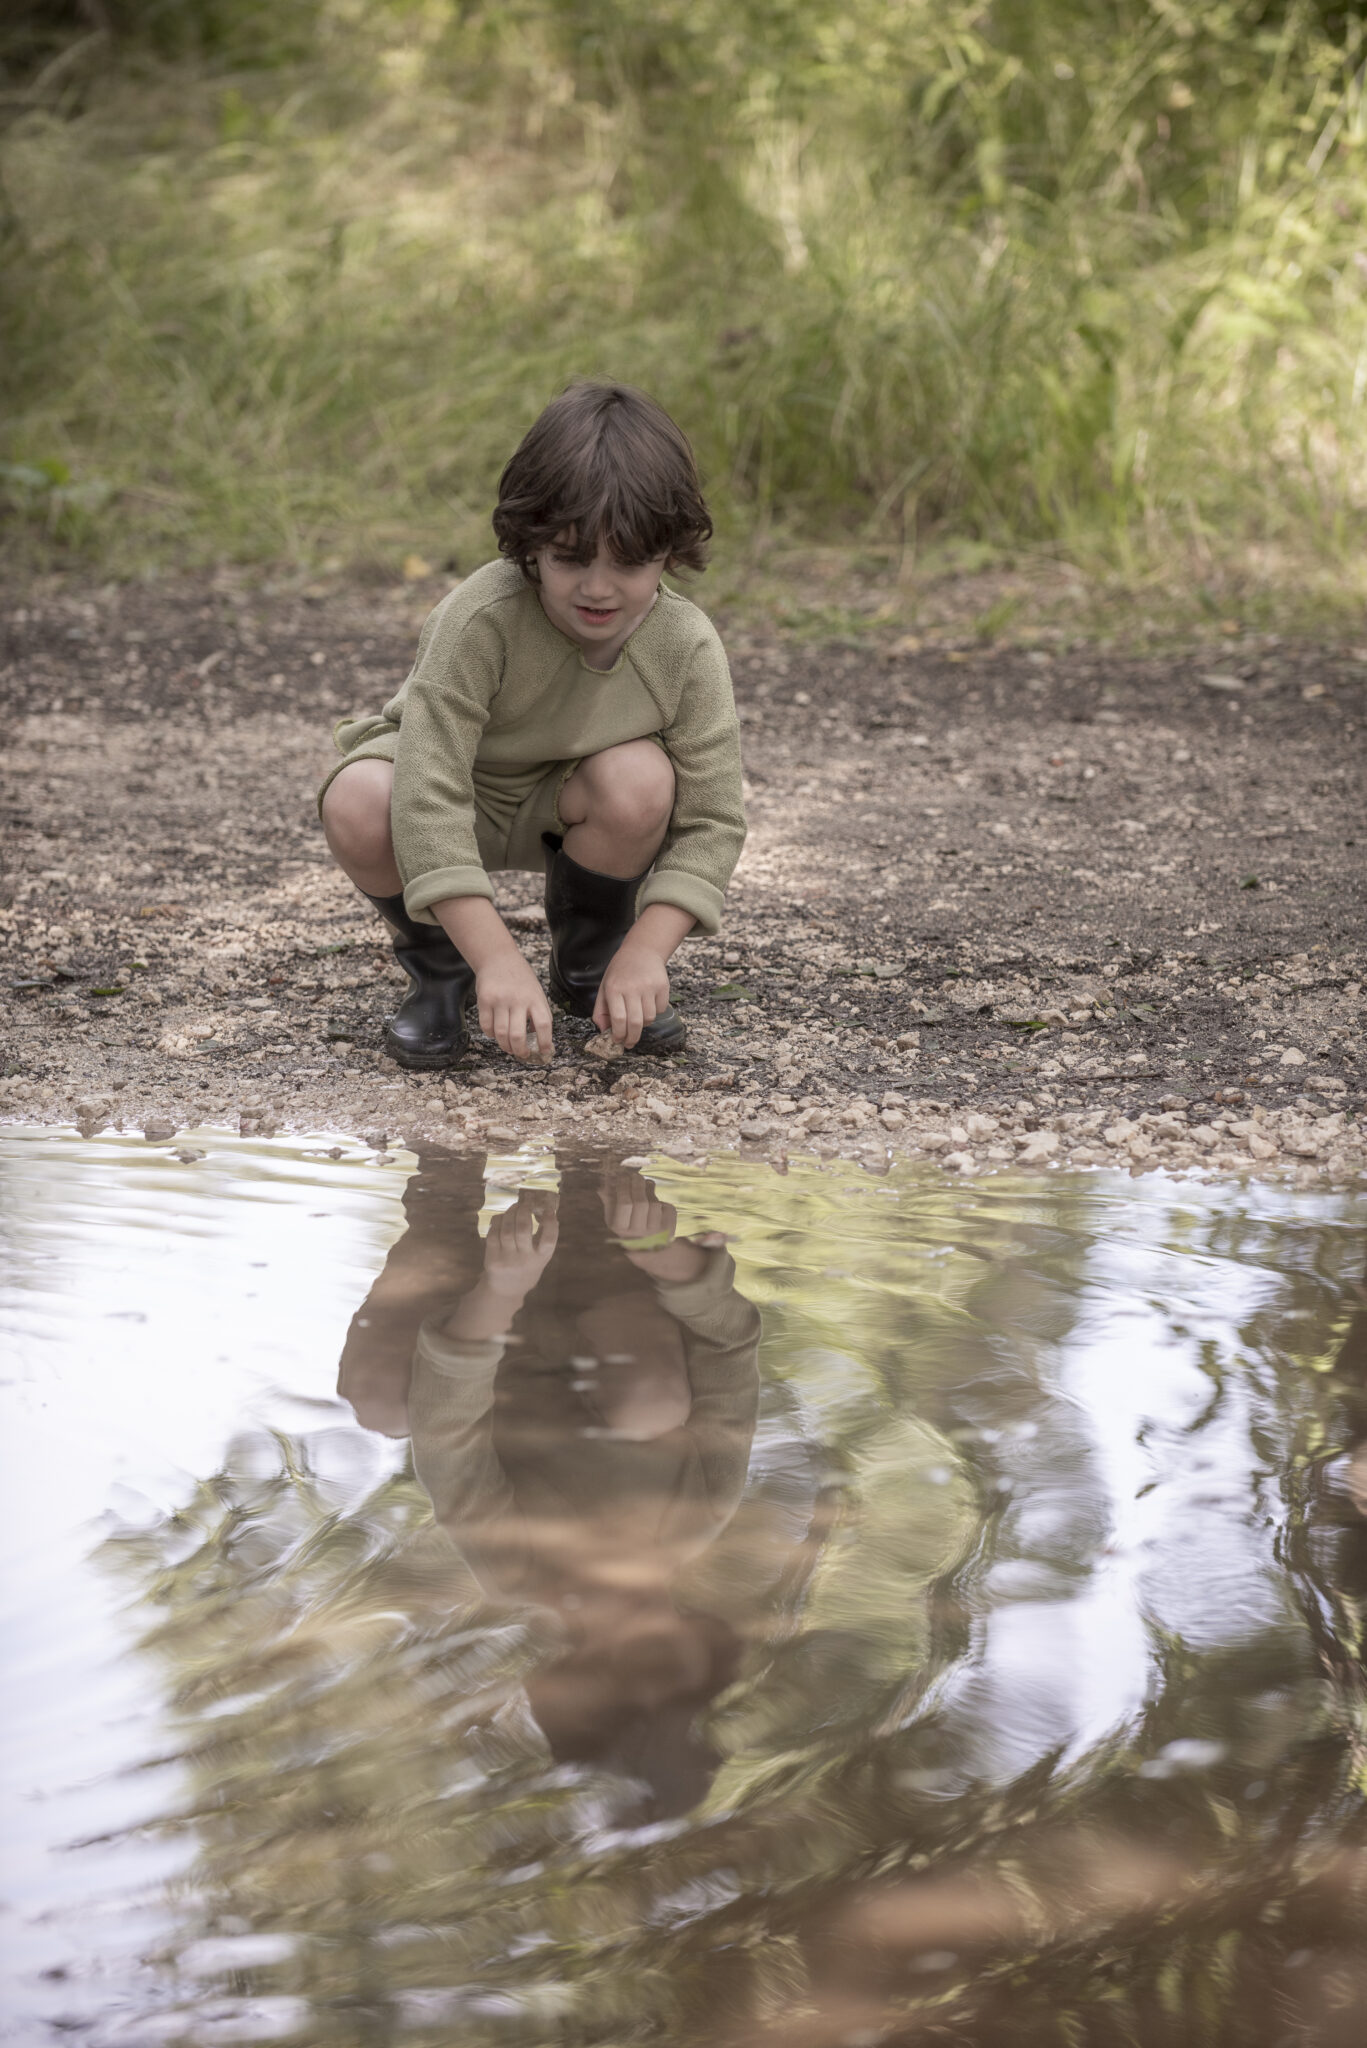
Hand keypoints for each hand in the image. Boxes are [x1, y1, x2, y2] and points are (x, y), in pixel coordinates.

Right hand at [475, 946, 553, 1062]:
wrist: (498, 957)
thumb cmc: (520, 978)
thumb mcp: (536, 991)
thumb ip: (538, 1013)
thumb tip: (539, 1040)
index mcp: (535, 998)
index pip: (544, 1024)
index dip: (545, 1042)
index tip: (545, 1052)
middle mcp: (518, 999)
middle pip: (518, 1035)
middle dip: (520, 1051)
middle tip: (522, 1054)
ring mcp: (500, 1000)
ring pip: (501, 1034)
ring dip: (505, 1046)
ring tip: (508, 1047)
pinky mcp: (484, 1000)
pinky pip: (486, 1026)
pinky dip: (491, 1035)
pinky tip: (495, 1033)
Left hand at [482, 1194, 558, 1296]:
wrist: (505, 1290)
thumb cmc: (526, 1268)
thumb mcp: (540, 1258)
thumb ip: (543, 1237)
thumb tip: (547, 1209)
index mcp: (541, 1259)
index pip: (549, 1240)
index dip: (550, 1223)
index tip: (549, 1210)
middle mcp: (525, 1260)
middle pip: (524, 1230)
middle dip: (524, 1210)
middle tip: (526, 1201)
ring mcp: (507, 1260)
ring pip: (507, 1229)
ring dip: (510, 1213)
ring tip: (515, 1207)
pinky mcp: (492, 1258)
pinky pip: (493, 1234)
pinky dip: (498, 1221)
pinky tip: (502, 1218)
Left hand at [594, 936, 669, 1047]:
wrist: (642, 950)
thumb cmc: (621, 971)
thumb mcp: (605, 986)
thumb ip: (601, 1010)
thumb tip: (603, 1031)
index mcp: (614, 988)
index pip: (618, 1018)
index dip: (618, 1034)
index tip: (617, 1041)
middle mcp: (632, 988)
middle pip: (635, 1022)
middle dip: (632, 1038)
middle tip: (629, 1044)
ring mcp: (649, 987)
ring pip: (649, 1019)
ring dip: (643, 1024)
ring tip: (638, 1018)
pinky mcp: (663, 986)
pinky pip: (660, 1010)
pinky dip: (655, 1012)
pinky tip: (648, 1004)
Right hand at [600, 1163, 677, 1244]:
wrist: (648, 1247)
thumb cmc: (627, 1226)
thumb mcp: (614, 1216)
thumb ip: (609, 1198)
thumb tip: (606, 1179)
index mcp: (621, 1229)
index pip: (624, 1204)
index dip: (624, 1186)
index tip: (623, 1176)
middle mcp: (638, 1233)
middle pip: (640, 1203)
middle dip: (638, 1184)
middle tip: (636, 1175)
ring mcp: (655, 1233)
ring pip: (655, 1204)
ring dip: (650, 1190)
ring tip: (647, 1185)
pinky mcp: (669, 1229)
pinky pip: (668, 1208)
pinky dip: (663, 1201)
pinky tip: (656, 1202)